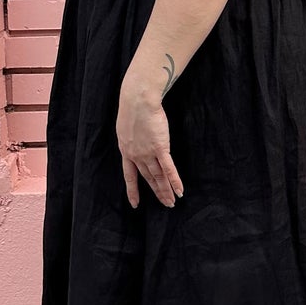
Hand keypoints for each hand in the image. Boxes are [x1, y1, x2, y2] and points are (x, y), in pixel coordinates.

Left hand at [117, 77, 184, 209]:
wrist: (138, 100)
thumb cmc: (132, 106)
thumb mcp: (126, 124)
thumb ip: (132, 135)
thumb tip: (137, 137)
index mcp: (126, 151)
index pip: (129, 176)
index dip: (133, 190)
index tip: (135, 204)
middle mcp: (136, 155)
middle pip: (148, 178)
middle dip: (157, 192)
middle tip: (165, 203)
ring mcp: (148, 153)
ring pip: (158, 176)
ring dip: (166, 190)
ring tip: (172, 202)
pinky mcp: (160, 148)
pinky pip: (168, 169)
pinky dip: (174, 181)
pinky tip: (179, 191)